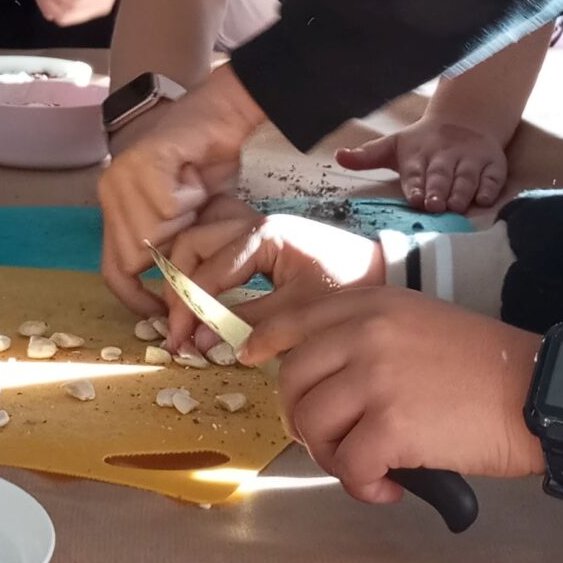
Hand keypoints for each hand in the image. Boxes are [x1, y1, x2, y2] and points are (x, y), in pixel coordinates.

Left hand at [97, 69, 267, 316]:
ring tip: (194, 191)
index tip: (163, 314)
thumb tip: (174, 309)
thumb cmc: (211, 169)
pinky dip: (192, 198)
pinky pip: (167, 207)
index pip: (113, 270)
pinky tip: (195, 177)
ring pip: (153, 234)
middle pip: (137, 256)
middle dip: (175, 247)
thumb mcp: (187, 223)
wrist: (226, 114)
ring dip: (187, 219)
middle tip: (195, 218)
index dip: (136, 297)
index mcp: (116, 209)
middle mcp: (110, 191)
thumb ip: (171, 253)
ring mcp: (121, 174)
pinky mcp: (141, 160)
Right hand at [156, 203, 383, 353]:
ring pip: (201, 236)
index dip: (188, 308)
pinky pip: (219, 241)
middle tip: (177, 327)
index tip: (179, 341)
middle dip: (178, 286)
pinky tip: (202, 291)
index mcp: (264, 235)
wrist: (385, 273)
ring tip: (183, 310)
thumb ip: (248, 322)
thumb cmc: (347, 288)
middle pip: (193, 243)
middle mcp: (253, 222)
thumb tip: (201, 340)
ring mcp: (256, 225)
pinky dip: (203, 263)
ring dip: (186, 270)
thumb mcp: (298, 312)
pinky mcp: (262, 237)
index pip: (208, 271)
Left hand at [240, 287, 545, 503]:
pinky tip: (389, 488)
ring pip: (312, 425)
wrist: (539, 394)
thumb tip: (325, 379)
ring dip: (332, 457)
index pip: (294, 317)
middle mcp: (366, 332)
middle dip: (303, 419)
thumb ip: (370, 337)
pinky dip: (362, 487)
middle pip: (292, 380)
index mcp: (373, 305)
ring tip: (367, 466)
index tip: (251, 359)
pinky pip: (347, 467)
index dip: (264, 341)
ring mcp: (375, 377)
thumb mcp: (419, 324)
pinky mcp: (391, 425)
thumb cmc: (485, 368)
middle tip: (333, 442)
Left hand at [337, 117, 509, 214]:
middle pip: (441, 174)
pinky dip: (490, 187)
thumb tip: (338, 156)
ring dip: (462, 190)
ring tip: (456, 205)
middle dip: (438, 189)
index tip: (414, 197)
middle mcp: (445, 157)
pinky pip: (493, 176)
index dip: (415, 184)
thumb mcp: (393, 147)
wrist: (464, 122)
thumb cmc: (422, 144)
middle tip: (434, 205)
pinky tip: (484, 198)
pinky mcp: (492, 163)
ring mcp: (470, 159)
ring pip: (467, 176)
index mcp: (419, 155)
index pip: (415, 171)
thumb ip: (367, 156)